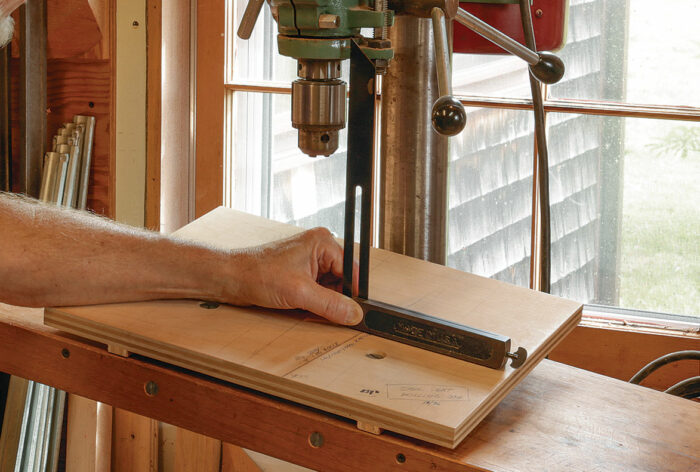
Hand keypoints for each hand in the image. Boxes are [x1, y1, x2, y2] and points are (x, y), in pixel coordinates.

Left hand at [223, 228, 362, 324]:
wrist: (231, 279)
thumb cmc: (258, 274)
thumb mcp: (299, 293)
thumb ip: (330, 304)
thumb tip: (354, 313)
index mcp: (323, 243)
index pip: (352, 271)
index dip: (352, 294)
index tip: (354, 313)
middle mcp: (319, 249)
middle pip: (342, 281)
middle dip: (334, 299)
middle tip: (321, 311)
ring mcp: (310, 262)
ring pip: (330, 289)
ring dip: (322, 302)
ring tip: (304, 306)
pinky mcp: (301, 274)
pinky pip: (318, 292)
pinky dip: (313, 303)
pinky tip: (300, 306)